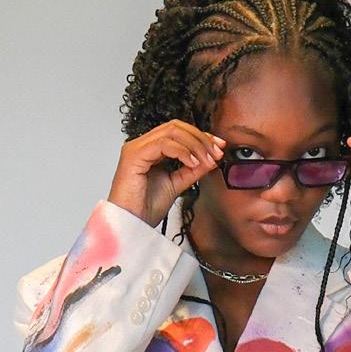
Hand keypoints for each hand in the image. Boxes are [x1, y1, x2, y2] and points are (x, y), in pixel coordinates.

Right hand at [107, 119, 225, 228]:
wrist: (131, 225)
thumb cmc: (145, 209)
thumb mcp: (177, 185)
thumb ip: (192, 170)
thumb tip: (212, 159)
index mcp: (150, 150)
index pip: (178, 132)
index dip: (200, 136)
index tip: (219, 147)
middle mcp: (142, 145)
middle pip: (176, 127)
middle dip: (200, 138)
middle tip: (216, 152)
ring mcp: (136, 148)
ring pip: (171, 132)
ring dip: (195, 144)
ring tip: (207, 160)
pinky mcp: (133, 156)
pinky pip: (163, 144)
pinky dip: (182, 151)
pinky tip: (192, 163)